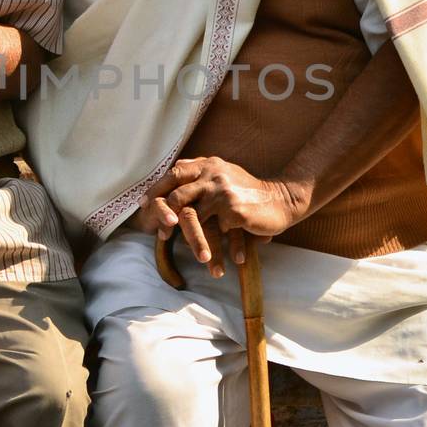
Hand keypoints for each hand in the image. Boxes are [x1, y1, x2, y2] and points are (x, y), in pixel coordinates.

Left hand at [138, 157, 305, 275]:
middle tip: (161, 235)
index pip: (174, 174)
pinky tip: (221, 262)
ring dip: (190, 240)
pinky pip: (214, 232)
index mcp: (207, 165)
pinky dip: (216, 247)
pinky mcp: (232, 209)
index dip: (156, 190)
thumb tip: (175, 168)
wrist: (282, 200)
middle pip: (176, 196)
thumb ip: (201, 171)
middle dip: (164, 218)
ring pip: (192, 218)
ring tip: (191, 255)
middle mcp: (212, 174)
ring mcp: (221, 191)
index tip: (144, 206)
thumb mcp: (224, 173)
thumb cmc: (250, 192)